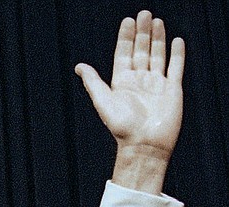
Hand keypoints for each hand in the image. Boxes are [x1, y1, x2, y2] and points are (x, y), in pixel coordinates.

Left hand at [75, 11, 183, 192]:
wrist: (144, 144)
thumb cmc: (122, 126)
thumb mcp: (103, 101)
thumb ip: (93, 82)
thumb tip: (79, 66)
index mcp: (122, 83)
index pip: (123, 54)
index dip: (125, 38)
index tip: (128, 21)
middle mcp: (139, 81)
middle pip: (141, 50)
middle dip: (142, 32)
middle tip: (144, 13)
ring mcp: (156, 84)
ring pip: (157, 55)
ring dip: (157, 38)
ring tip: (157, 21)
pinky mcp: (172, 89)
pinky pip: (175, 67)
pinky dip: (176, 54)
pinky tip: (176, 41)